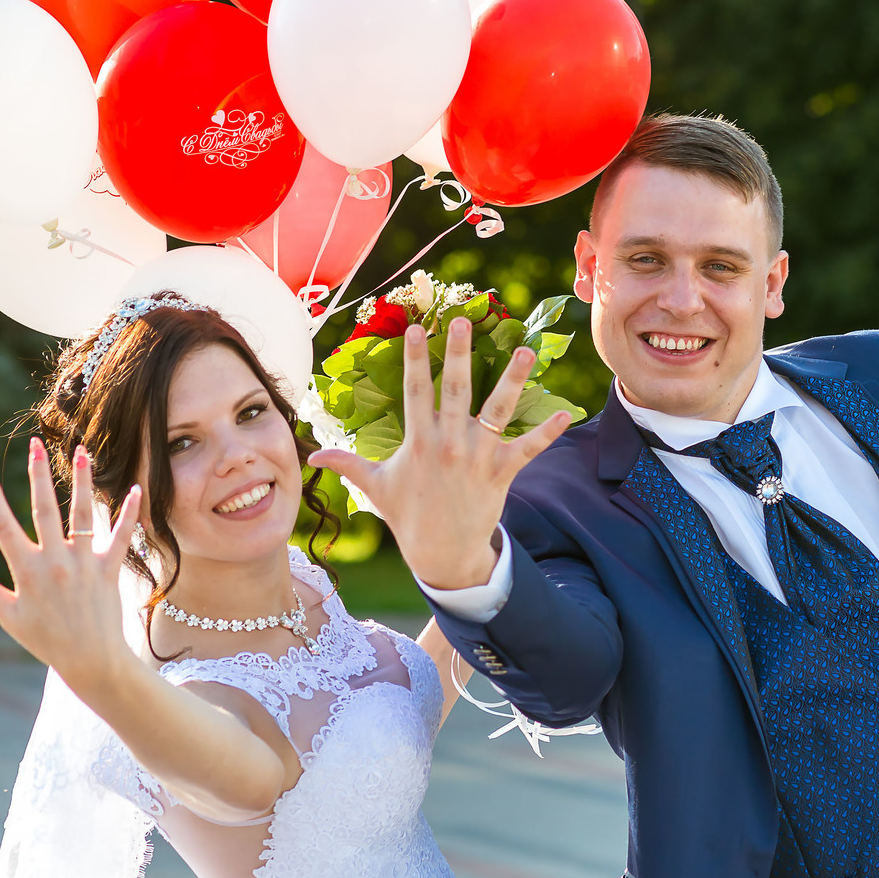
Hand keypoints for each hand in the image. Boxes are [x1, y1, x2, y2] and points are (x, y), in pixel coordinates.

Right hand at [0, 437, 145, 691]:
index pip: (2, 525)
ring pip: (81, 515)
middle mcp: (54, 562)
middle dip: (37, 474)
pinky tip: (136, 489)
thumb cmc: (45, 640)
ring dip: (82, 481)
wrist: (91, 662)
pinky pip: (121, 537)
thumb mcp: (9, 616)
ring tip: (82, 451)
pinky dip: (129, 514)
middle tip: (35, 444)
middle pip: (43, 510)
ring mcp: (83, 564)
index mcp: (25, 571)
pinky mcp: (109, 570)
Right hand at [312, 316, 571, 589]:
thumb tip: (312, 458)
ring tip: (523, 350)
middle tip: (462, 322)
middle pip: (455, 390)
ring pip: (498, 411)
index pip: (414, 391)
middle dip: (458, 355)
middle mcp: (449, 444)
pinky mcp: (501, 472)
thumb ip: (347, 464)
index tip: (415, 328)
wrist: (442, 555)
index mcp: (419, 441)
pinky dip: (548, 432)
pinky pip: (528, 448)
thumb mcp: (376, 487)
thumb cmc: (408, 515)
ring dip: (512, 380)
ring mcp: (478, 457)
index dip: (414, 359)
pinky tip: (567, 413)